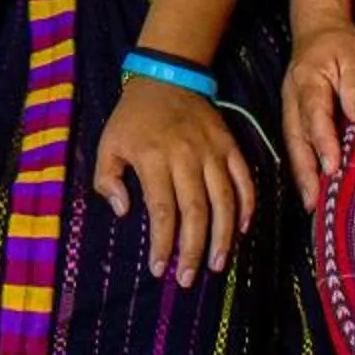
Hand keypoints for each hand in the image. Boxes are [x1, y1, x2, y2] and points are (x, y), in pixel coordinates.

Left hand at [92, 77, 254, 286]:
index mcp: (153, 157)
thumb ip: (107, 178)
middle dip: (192, 249)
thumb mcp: (108, 142)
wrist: (166, 76)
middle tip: (188, 279)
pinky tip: (242, 229)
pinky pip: (244, 179)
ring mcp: (212, 150)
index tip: (159, 269)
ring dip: (223, 236)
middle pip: (195, 211)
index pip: (162, 209)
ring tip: (217, 265)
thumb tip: (123, 211)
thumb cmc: (132, 116)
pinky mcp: (230, 145)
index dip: (163, 242)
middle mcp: (186, 155)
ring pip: (223, 200)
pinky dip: (247, 205)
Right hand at [281, 22, 354, 209]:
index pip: (315, 115)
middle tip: (313, 200)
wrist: (318, 26)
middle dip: (304, 169)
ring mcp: (290, 105)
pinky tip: (310, 182)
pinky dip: (301, 162)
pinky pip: (295, 139)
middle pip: (296, 137)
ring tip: (310, 201)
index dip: (323, 142)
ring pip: (293, 142)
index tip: (332, 166)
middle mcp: (294, 97)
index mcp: (309, 81)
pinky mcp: (294, 111)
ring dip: (300, 172)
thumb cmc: (340, 42)